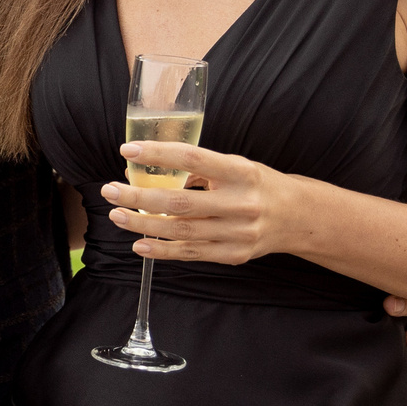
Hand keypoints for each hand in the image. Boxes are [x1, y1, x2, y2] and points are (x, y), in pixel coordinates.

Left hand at [102, 139, 285, 265]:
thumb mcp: (235, 167)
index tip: (128, 150)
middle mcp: (241, 204)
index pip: (193, 160)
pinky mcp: (233, 255)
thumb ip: (197, 170)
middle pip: (180, 202)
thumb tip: (146, 171)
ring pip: (181, 232)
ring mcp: (238, 233)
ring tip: (117, 215)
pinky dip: (162, 251)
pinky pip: (191, 254)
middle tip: (110, 191)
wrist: (297, 217)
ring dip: (143, 224)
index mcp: (241, 173)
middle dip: (139, 197)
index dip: (159, 155)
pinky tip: (139, 244)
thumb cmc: (257, 185)